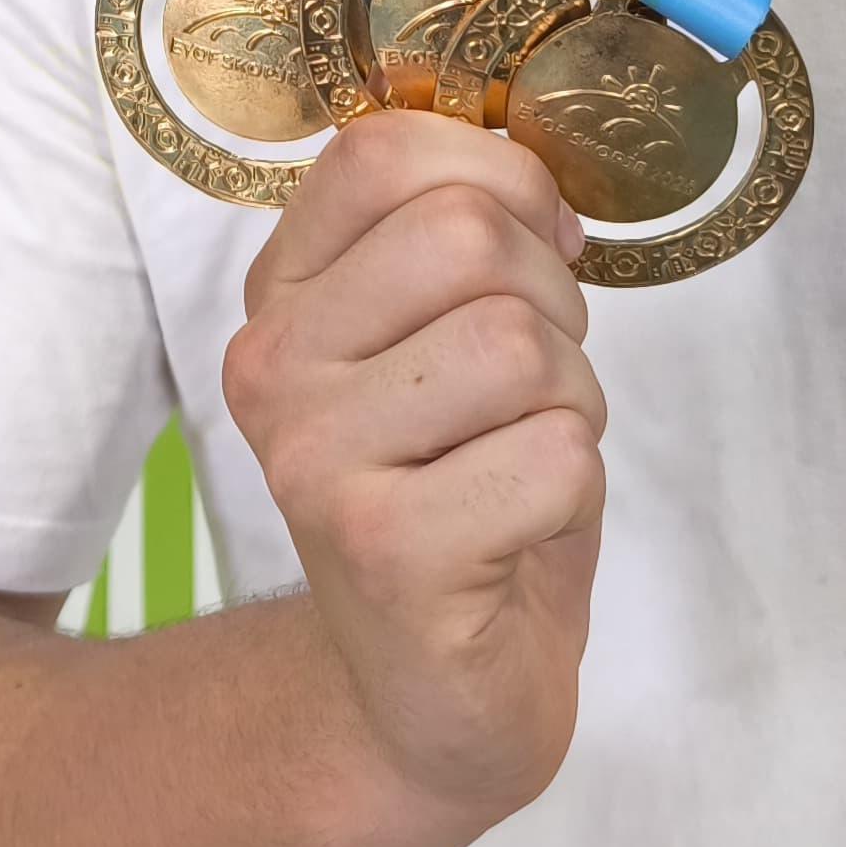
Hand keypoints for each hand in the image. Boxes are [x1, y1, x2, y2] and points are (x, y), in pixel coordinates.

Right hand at [222, 112, 606, 846]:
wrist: (423, 696)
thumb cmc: (457, 494)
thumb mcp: (436, 342)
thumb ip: (454, 236)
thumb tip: (538, 176)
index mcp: (281, 294)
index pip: (381, 150)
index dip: (498, 178)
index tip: (530, 250)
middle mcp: (271, 365)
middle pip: (468, 234)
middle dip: (553, 304)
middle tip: (528, 389)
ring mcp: (316, 458)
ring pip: (522, 344)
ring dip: (569, 404)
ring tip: (518, 462)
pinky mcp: (384, 549)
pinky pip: (554, 454)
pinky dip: (574, 490)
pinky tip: (517, 531)